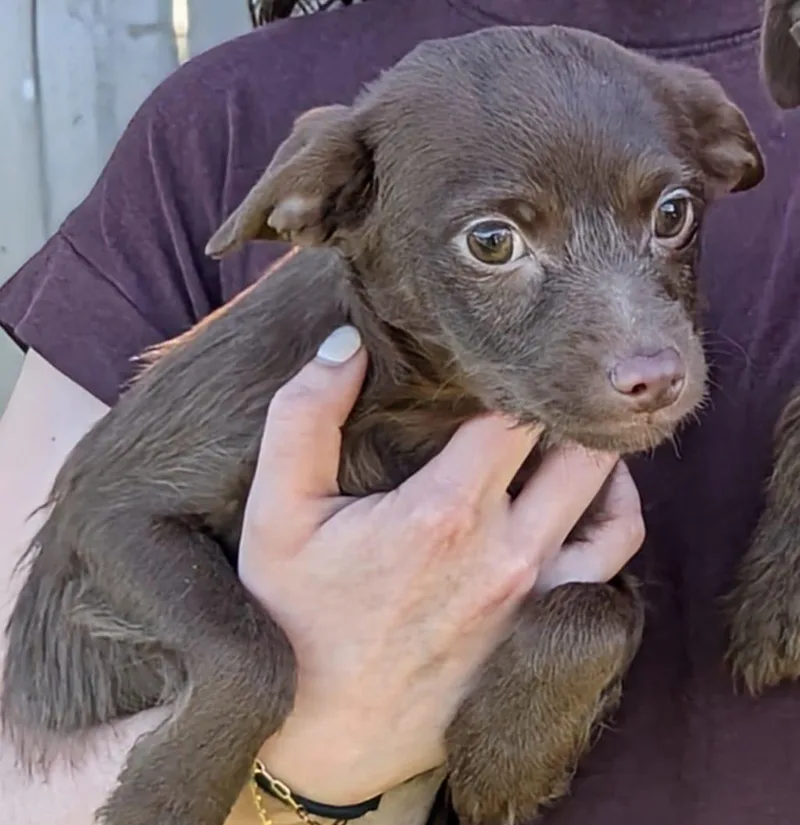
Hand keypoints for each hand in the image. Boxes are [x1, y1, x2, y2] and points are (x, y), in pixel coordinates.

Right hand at [237, 325, 644, 805]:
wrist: (329, 733)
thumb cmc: (295, 618)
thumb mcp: (276, 513)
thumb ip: (304, 417)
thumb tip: (348, 343)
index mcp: (443, 512)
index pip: (511, 411)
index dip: (503, 375)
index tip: (483, 366)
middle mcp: (507, 551)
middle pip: (573, 445)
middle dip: (553, 408)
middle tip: (526, 390)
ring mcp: (539, 595)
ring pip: (609, 495)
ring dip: (592, 454)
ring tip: (560, 432)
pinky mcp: (549, 628)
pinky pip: (616, 558)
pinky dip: (614, 514)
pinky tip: (583, 498)